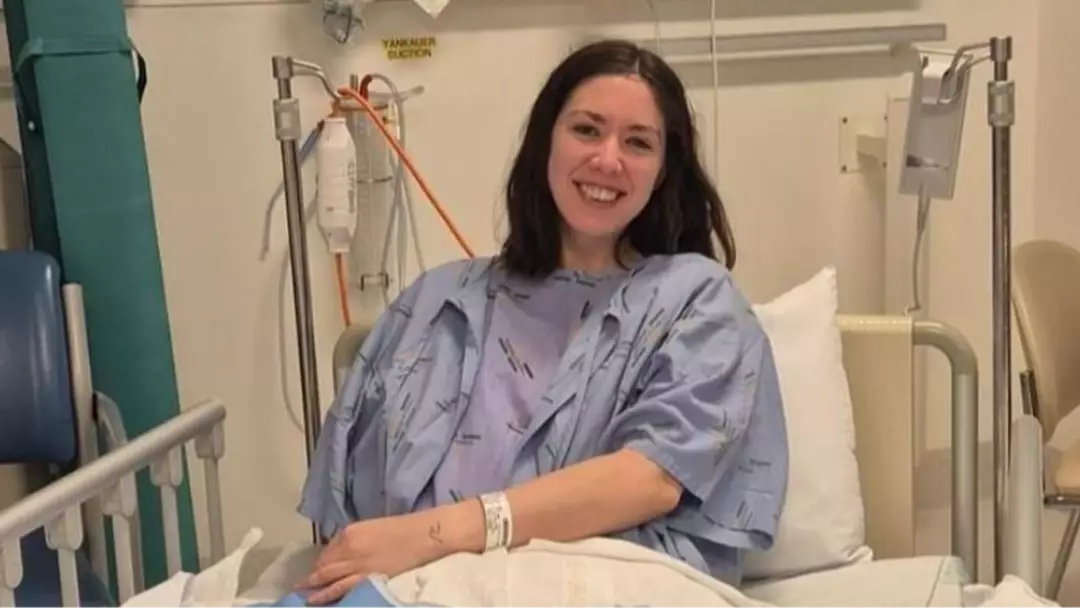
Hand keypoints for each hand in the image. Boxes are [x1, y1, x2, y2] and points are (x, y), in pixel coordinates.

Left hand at [296, 513, 438, 604]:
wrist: (424, 535)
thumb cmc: (402, 528)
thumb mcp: (372, 527)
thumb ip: (354, 540)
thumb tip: (342, 553)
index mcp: (349, 533)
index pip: (328, 550)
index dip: (321, 562)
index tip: (317, 570)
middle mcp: (348, 548)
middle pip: (324, 566)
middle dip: (311, 578)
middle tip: (298, 587)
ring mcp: (357, 565)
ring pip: (328, 579)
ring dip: (314, 589)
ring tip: (303, 597)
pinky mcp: (367, 578)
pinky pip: (342, 588)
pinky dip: (328, 594)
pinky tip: (318, 600)